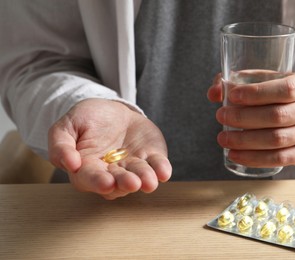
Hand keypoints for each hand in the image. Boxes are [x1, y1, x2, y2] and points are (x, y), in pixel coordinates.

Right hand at [48, 98, 171, 199]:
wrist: (113, 110)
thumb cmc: (86, 120)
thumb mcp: (67, 126)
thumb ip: (61, 144)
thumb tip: (69, 163)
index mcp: (88, 168)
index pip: (90, 179)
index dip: (97, 182)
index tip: (106, 182)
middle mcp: (112, 172)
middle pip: (117, 182)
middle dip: (124, 184)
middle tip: (131, 183)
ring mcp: (133, 166)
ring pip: (139, 176)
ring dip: (145, 180)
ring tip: (149, 182)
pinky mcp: (151, 157)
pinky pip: (157, 165)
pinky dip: (161, 169)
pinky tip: (164, 173)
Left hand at [207, 72, 294, 167]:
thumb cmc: (280, 95)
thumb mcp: (267, 81)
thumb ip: (238, 82)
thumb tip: (214, 93)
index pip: (286, 89)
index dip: (257, 94)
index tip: (232, 96)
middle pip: (278, 116)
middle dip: (244, 118)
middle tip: (221, 116)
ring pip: (277, 140)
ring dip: (245, 141)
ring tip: (223, 138)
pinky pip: (279, 159)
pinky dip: (254, 158)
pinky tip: (235, 155)